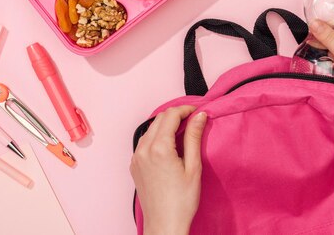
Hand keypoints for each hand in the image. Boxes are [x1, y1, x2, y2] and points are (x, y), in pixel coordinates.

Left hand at [130, 105, 207, 234]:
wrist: (165, 224)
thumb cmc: (182, 200)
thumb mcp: (193, 166)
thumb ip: (194, 137)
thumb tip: (199, 116)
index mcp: (159, 148)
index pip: (171, 115)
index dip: (186, 109)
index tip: (198, 112)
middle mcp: (143, 150)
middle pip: (159, 119)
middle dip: (176, 115)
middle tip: (193, 120)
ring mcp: (136, 158)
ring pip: (151, 129)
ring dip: (166, 125)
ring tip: (183, 132)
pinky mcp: (135, 165)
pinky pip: (145, 142)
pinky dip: (157, 136)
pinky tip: (170, 145)